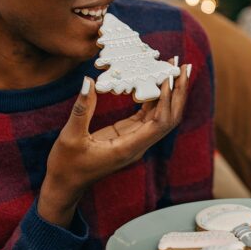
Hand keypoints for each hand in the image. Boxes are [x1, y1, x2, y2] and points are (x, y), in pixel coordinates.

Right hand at [38, 65, 190, 225]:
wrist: (66, 184)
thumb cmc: (66, 165)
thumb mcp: (70, 137)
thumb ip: (81, 110)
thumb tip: (88, 81)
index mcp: (128, 148)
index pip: (159, 123)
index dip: (167, 100)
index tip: (168, 77)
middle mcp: (138, 144)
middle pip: (169, 118)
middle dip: (178, 92)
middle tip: (183, 65)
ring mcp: (136, 139)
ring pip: (162, 115)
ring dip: (170, 92)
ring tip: (174, 67)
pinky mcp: (129, 134)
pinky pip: (148, 114)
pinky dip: (154, 96)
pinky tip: (154, 79)